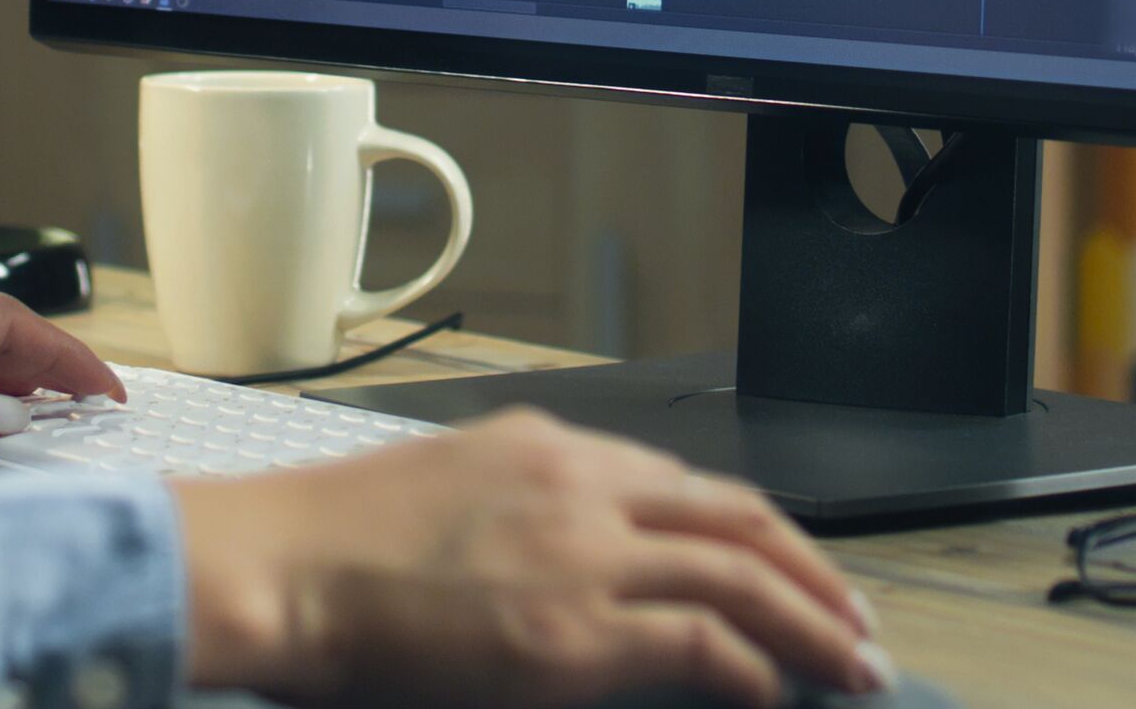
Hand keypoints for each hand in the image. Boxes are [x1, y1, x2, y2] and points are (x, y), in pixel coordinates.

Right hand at [172, 408, 880, 705]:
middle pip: (739, 521)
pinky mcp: (573, 632)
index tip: (789, 568)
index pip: (685, 486)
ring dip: (812, 624)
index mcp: (548, 450)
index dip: (755, 533)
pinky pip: (702, 642)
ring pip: (743, 577)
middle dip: (814, 573)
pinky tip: (772, 692)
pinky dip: (752, 668)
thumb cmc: (329, 546)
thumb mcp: (446, 494)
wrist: (277, 567)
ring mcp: (584, 557)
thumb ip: (523, 515)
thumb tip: (570, 567)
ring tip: (853, 664)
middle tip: (857, 622)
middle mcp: (582, 488)